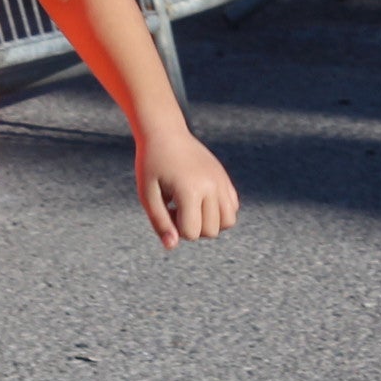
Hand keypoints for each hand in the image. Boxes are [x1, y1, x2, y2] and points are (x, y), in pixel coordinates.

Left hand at [135, 129, 238, 247]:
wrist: (165, 133)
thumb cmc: (151, 165)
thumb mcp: (148, 195)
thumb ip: (160, 222)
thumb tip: (172, 246)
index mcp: (190, 190)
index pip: (191, 233)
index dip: (175, 229)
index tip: (166, 209)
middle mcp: (211, 186)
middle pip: (211, 231)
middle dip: (192, 227)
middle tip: (176, 207)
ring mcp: (221, 181)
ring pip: (228, 222)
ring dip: (210, 223)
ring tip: (192, 207)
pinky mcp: (225, 178)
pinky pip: (233, 207)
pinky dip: (220, 211)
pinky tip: (201, 200)